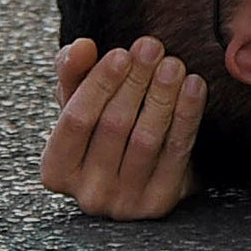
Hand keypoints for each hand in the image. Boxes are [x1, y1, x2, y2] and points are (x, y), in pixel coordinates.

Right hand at [43, 37, 202, 219]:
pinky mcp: (159, 203)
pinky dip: (186, 115)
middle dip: (135, 82)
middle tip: (153, 47)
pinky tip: (193, 85)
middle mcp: (86, 193)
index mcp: (56, 170)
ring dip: (162, 96)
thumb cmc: (104, 132)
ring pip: (145, 139)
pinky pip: (176, 151)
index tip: (122, 52)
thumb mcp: (81, 103)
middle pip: (113, 126)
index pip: (76, 120)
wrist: (144, 174)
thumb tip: (81, 47)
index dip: (99, 83)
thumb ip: (74, 73)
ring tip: (173, 64)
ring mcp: (123, 203)